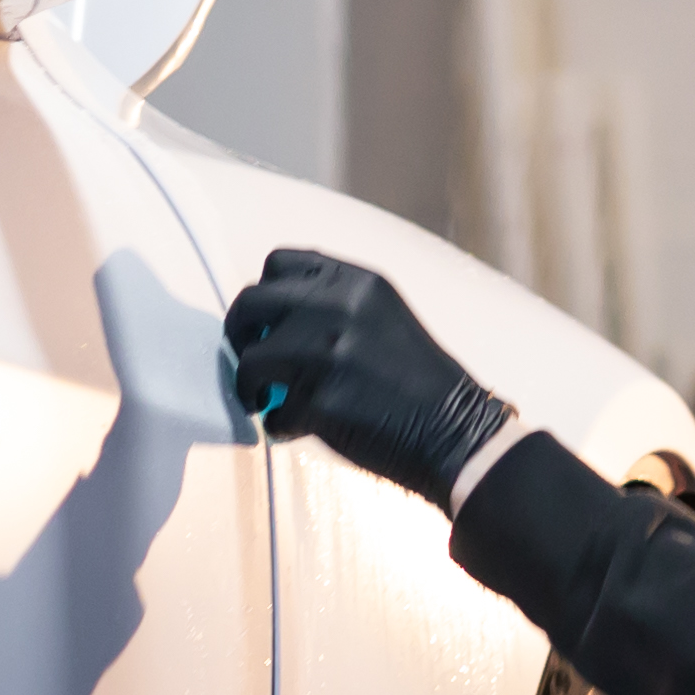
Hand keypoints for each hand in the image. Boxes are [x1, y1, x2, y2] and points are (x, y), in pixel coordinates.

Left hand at [222, 249, 518, 502]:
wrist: (456, 431)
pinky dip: (280, 425)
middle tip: (250, 361)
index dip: (263, 295)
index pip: (278, 264)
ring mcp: (329, 353)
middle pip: (251, 303)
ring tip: (264, 401)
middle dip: (239, 335)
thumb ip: (332, 305)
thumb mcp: (381, 317)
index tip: (266, 323)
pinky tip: (299, 429)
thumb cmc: (414, 381)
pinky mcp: (323, 400)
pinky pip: (274, 411)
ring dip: (249, 385)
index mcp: (357, 282)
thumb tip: (269, 320)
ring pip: (250, 360)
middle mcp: (340, 308)